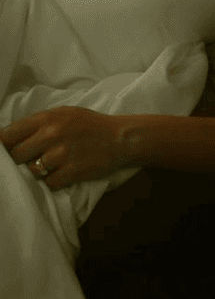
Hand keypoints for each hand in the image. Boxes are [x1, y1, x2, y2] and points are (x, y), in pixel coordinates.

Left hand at [0, 107, 127, 190]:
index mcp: (48, 117)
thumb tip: (10, 137)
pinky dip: (52, 182)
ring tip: (49, 166)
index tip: (5, 152)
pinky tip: (62, 173)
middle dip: (20, 160)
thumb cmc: (89, 124)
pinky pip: (48, 184)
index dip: (3, 146)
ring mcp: (61, 154)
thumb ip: (39, 123)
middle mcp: (52, 134)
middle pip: (17, 155)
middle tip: (30, 160)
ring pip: (31, 171)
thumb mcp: (64, 114)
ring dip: (37, 172)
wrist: (119, 137)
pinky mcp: (71, 172)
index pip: (9, 134)